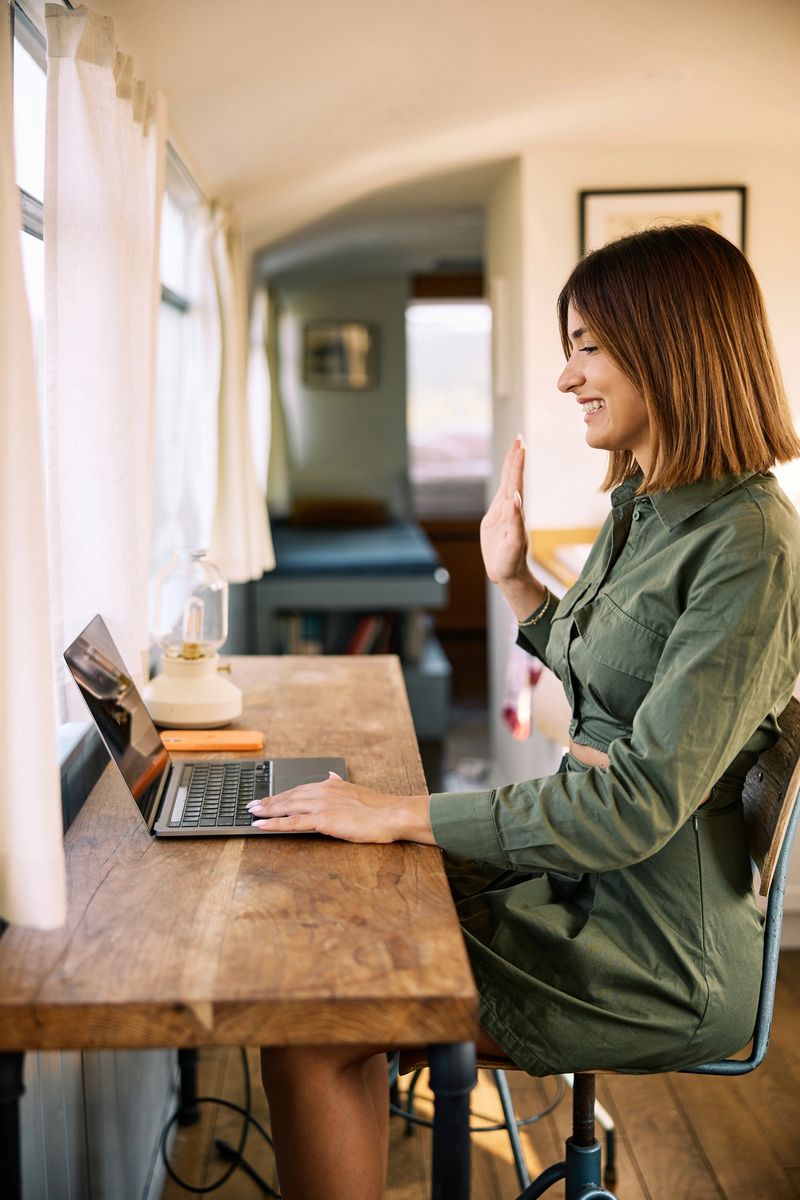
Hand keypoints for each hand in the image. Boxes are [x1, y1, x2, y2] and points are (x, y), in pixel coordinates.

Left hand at [247, 773, 435, 844]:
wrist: (391, 814)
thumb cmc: (378, 807)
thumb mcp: (356, 789)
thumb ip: (340, 784)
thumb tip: (331, 775)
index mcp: (330, 785)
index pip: (299, 789)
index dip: (281, 794)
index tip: (268, 797)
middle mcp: (322, 792)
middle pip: (289, 796)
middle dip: (269, 800)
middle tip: (252, 804)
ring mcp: (321, 805)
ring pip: (287, 807)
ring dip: (267, 810)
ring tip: (252, 812)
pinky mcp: (322, 820)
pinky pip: (293, 823)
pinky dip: (274, 823)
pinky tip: (262, 824)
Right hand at [480, 436, 529, 583]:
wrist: (508, 574)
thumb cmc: (512, 562)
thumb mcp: (513, 544)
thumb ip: (515, 521)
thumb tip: (515, 498)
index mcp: (514, 511)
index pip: (516, 482)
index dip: (517, 464)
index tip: (520, 446)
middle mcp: (510, 508)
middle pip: (512, 478)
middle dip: (515, 458)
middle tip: (519, 438)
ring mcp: (503, 512)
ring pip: (507, 483)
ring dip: (510, 466)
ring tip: (514, 449)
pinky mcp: (495, 518)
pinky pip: (500, 494)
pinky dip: (503, 481)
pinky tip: (506, 475)